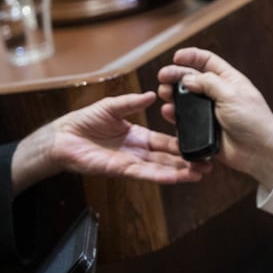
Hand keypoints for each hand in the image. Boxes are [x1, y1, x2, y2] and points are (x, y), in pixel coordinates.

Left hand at [10, 92, 207, 194]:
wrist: (62, 137)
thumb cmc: (84, 122)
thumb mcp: (112, 106)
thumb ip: (132, 102)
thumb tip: (152, 94)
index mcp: (138, 136)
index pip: (165, 142)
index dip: (182, 145)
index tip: (199, 145)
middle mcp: (137, 151)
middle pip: (168, 159)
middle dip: (188, 162)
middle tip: (209, 165)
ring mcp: (130, 162)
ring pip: (160, 169)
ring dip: (180, 172)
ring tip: (200, 174)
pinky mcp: (120, 170)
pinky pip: (144, 173)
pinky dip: (160, 176)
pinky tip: (176, 177)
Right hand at [157, 48, 272, 190]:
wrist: (260, 153)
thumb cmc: (254, 121)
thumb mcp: (232, 95)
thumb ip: (209, 83)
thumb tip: (188, 78)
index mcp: (229, 80)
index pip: (208, 61)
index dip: (191, 56)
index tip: (176, 57)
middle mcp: (218, 94)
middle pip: (192, 79)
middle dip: (176, 75)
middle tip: (162, 77)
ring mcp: (211, 112)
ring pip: (186, 99)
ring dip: (173, 94)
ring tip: (164, 94)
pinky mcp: (205, 130)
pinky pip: (186, 120)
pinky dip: (175, 115)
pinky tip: (168, 112)